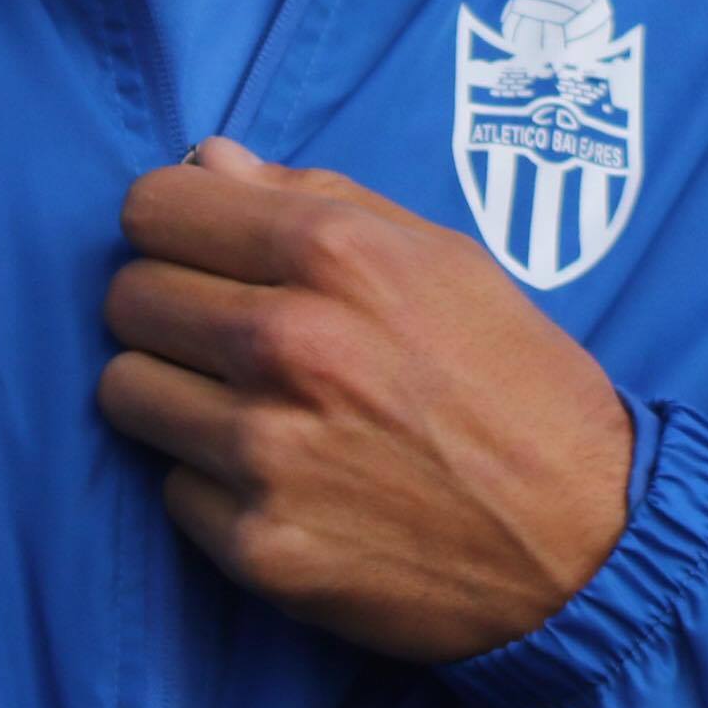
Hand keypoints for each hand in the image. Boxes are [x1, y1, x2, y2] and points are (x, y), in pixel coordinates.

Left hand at [98, 138, 633, 661]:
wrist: (583, 539)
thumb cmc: (517, 381)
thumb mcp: (444, 257)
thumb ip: (316, 199)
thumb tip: (206, 161)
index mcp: (335, 255)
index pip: (154, 208)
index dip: (171, 223)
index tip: (196, 247)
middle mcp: (288, 345)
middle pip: (126, 297)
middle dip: (166, 305)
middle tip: (224, 330)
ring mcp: (265, 452)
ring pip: (123, 391)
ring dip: (173, 392)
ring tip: (245, 403)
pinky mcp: (256, 546)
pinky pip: (171, 486)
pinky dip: (212, 480)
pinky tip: (282, 478)